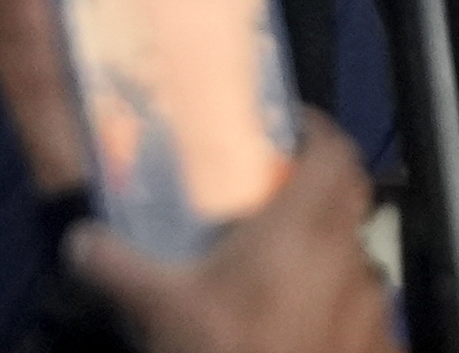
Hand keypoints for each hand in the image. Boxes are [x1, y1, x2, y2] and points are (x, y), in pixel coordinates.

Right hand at [64, 118, 390, 352]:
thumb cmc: (230, 351)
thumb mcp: (158, 309)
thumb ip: (114, 264)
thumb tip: (78, 239)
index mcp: (302, 230)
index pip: (335, 153)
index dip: (317, 130)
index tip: (287, 127)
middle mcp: (347, 259)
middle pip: (348, 201)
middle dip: (314, 189)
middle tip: (270, 195)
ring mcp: (372, 309)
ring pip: (352, 259)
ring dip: (324, 254)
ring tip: (277, 271)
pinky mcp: (381, 347)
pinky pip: (361, 312)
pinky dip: (336, 308)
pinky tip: (299, 329)